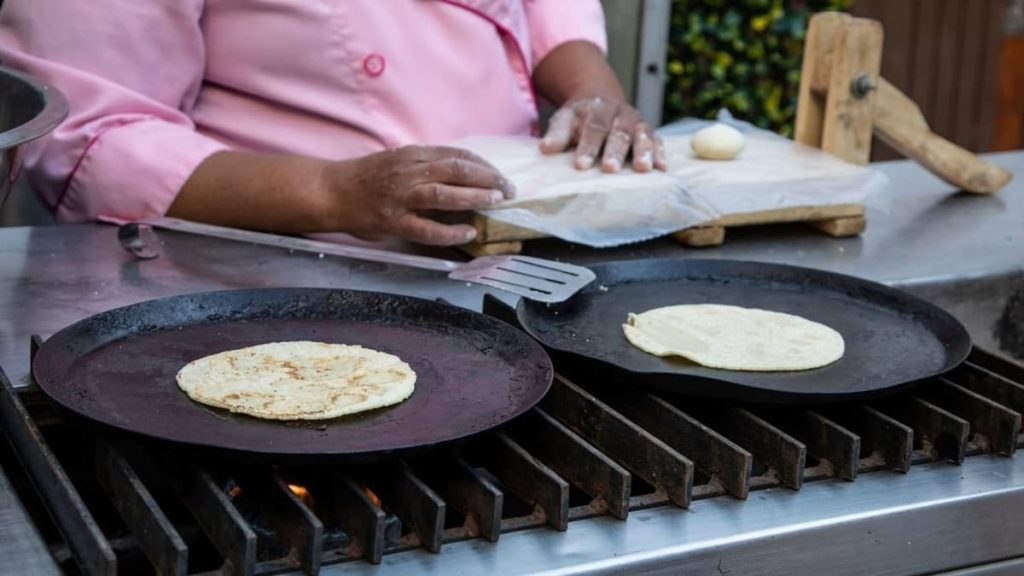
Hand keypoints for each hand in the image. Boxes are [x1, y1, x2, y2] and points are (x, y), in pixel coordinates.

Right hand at [325, 146, 515, 245]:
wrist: (330, 191)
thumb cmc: (366, 177)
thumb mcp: (398, 160)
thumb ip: (425, 165)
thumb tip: (462, 174)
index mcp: (412, 154)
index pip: (456, 154)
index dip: (483, 164)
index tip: (500, 174)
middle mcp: (409, 172)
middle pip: (456, 170)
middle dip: (488, 178)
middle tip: (509, 189)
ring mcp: (400, 197)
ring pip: (445, 194)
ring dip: (475, 197)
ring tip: (497, 202)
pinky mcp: (393, 222)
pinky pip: (427, 228)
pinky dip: (451, 231)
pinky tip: (468, 231)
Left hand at [539, 95, 667, 172]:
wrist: (601, 99)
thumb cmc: (580, 117)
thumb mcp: (565, 119)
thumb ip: (557, 133)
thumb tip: (545, 148)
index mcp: (599, 107)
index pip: (594, 127)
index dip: (588, 146)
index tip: (581, 165)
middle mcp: (622, 112)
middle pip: (620, 132)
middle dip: (615, 151)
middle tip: (610, 169)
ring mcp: (638, 122)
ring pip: (643, 134)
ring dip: (643, 151)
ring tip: (642, 168)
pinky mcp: (650, 133)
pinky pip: (658, 141)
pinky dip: (660, 153)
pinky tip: (662, 168)